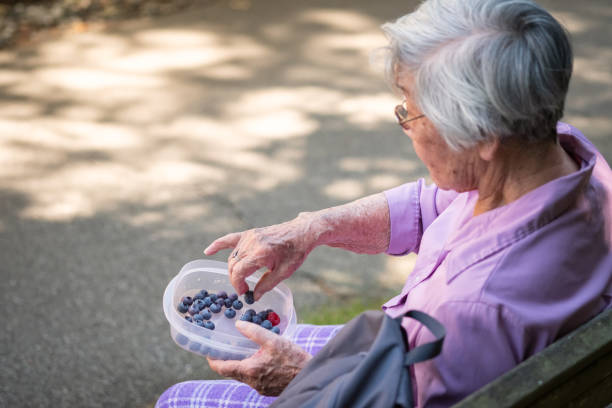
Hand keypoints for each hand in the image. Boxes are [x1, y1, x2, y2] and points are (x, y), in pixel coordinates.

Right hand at [204, 213, 321, 299]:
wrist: (301, 232)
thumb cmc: (296, 252)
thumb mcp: (284, 272)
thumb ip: (267, 284)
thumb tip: (254, 296)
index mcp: (260, 253)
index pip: (239, 272)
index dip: (238, 285)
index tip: (244, 293)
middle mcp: (251, 243)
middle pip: (233, 265)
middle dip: (236, 279)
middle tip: (244, 289)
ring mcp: (249, 237)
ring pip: (232, 256)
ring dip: (233, 269)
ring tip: (241, 279)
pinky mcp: (250, 233)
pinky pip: (229, 239)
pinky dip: (218, 245)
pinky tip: (207, 251)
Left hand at [207, 320, 310, 395]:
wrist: (310, 376)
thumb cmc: (293, 358)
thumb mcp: (274, 340)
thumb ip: (255, 332)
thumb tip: (238, 324)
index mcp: (250, 370)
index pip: (222, 368)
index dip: (213, 360)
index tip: (209, 352)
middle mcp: (252, 382)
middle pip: (232, 373)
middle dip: (227, 361)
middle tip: (226, 348)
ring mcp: (260, 387)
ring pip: (244, 376)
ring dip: (241, 365)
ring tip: (244, 351)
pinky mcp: (268, 389)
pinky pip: (255, 379)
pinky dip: (252, 369)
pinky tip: (261, 359)